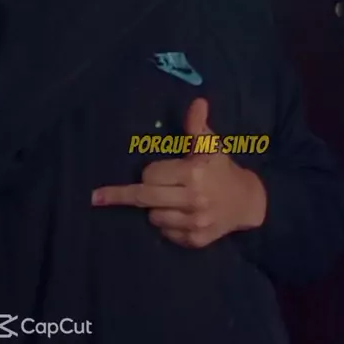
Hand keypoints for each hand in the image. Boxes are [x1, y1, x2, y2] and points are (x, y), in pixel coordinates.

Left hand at [91, 98, 266, 248]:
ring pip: (153, 218)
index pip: (151, 175)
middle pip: (144, 198)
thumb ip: (198, 126)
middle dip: (123, 195)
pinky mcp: (195, 241)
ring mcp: (194, 223)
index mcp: (193, 174)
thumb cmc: (222, 168)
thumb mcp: (211, 145)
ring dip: (154, 208)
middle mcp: (193, 200)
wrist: (247, 201)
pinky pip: (166, 234)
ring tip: (167, 200)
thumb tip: (197, 101)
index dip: (151, 171)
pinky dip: (166, 226)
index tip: (156, 171)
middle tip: (96, 197)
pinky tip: (177, 216)